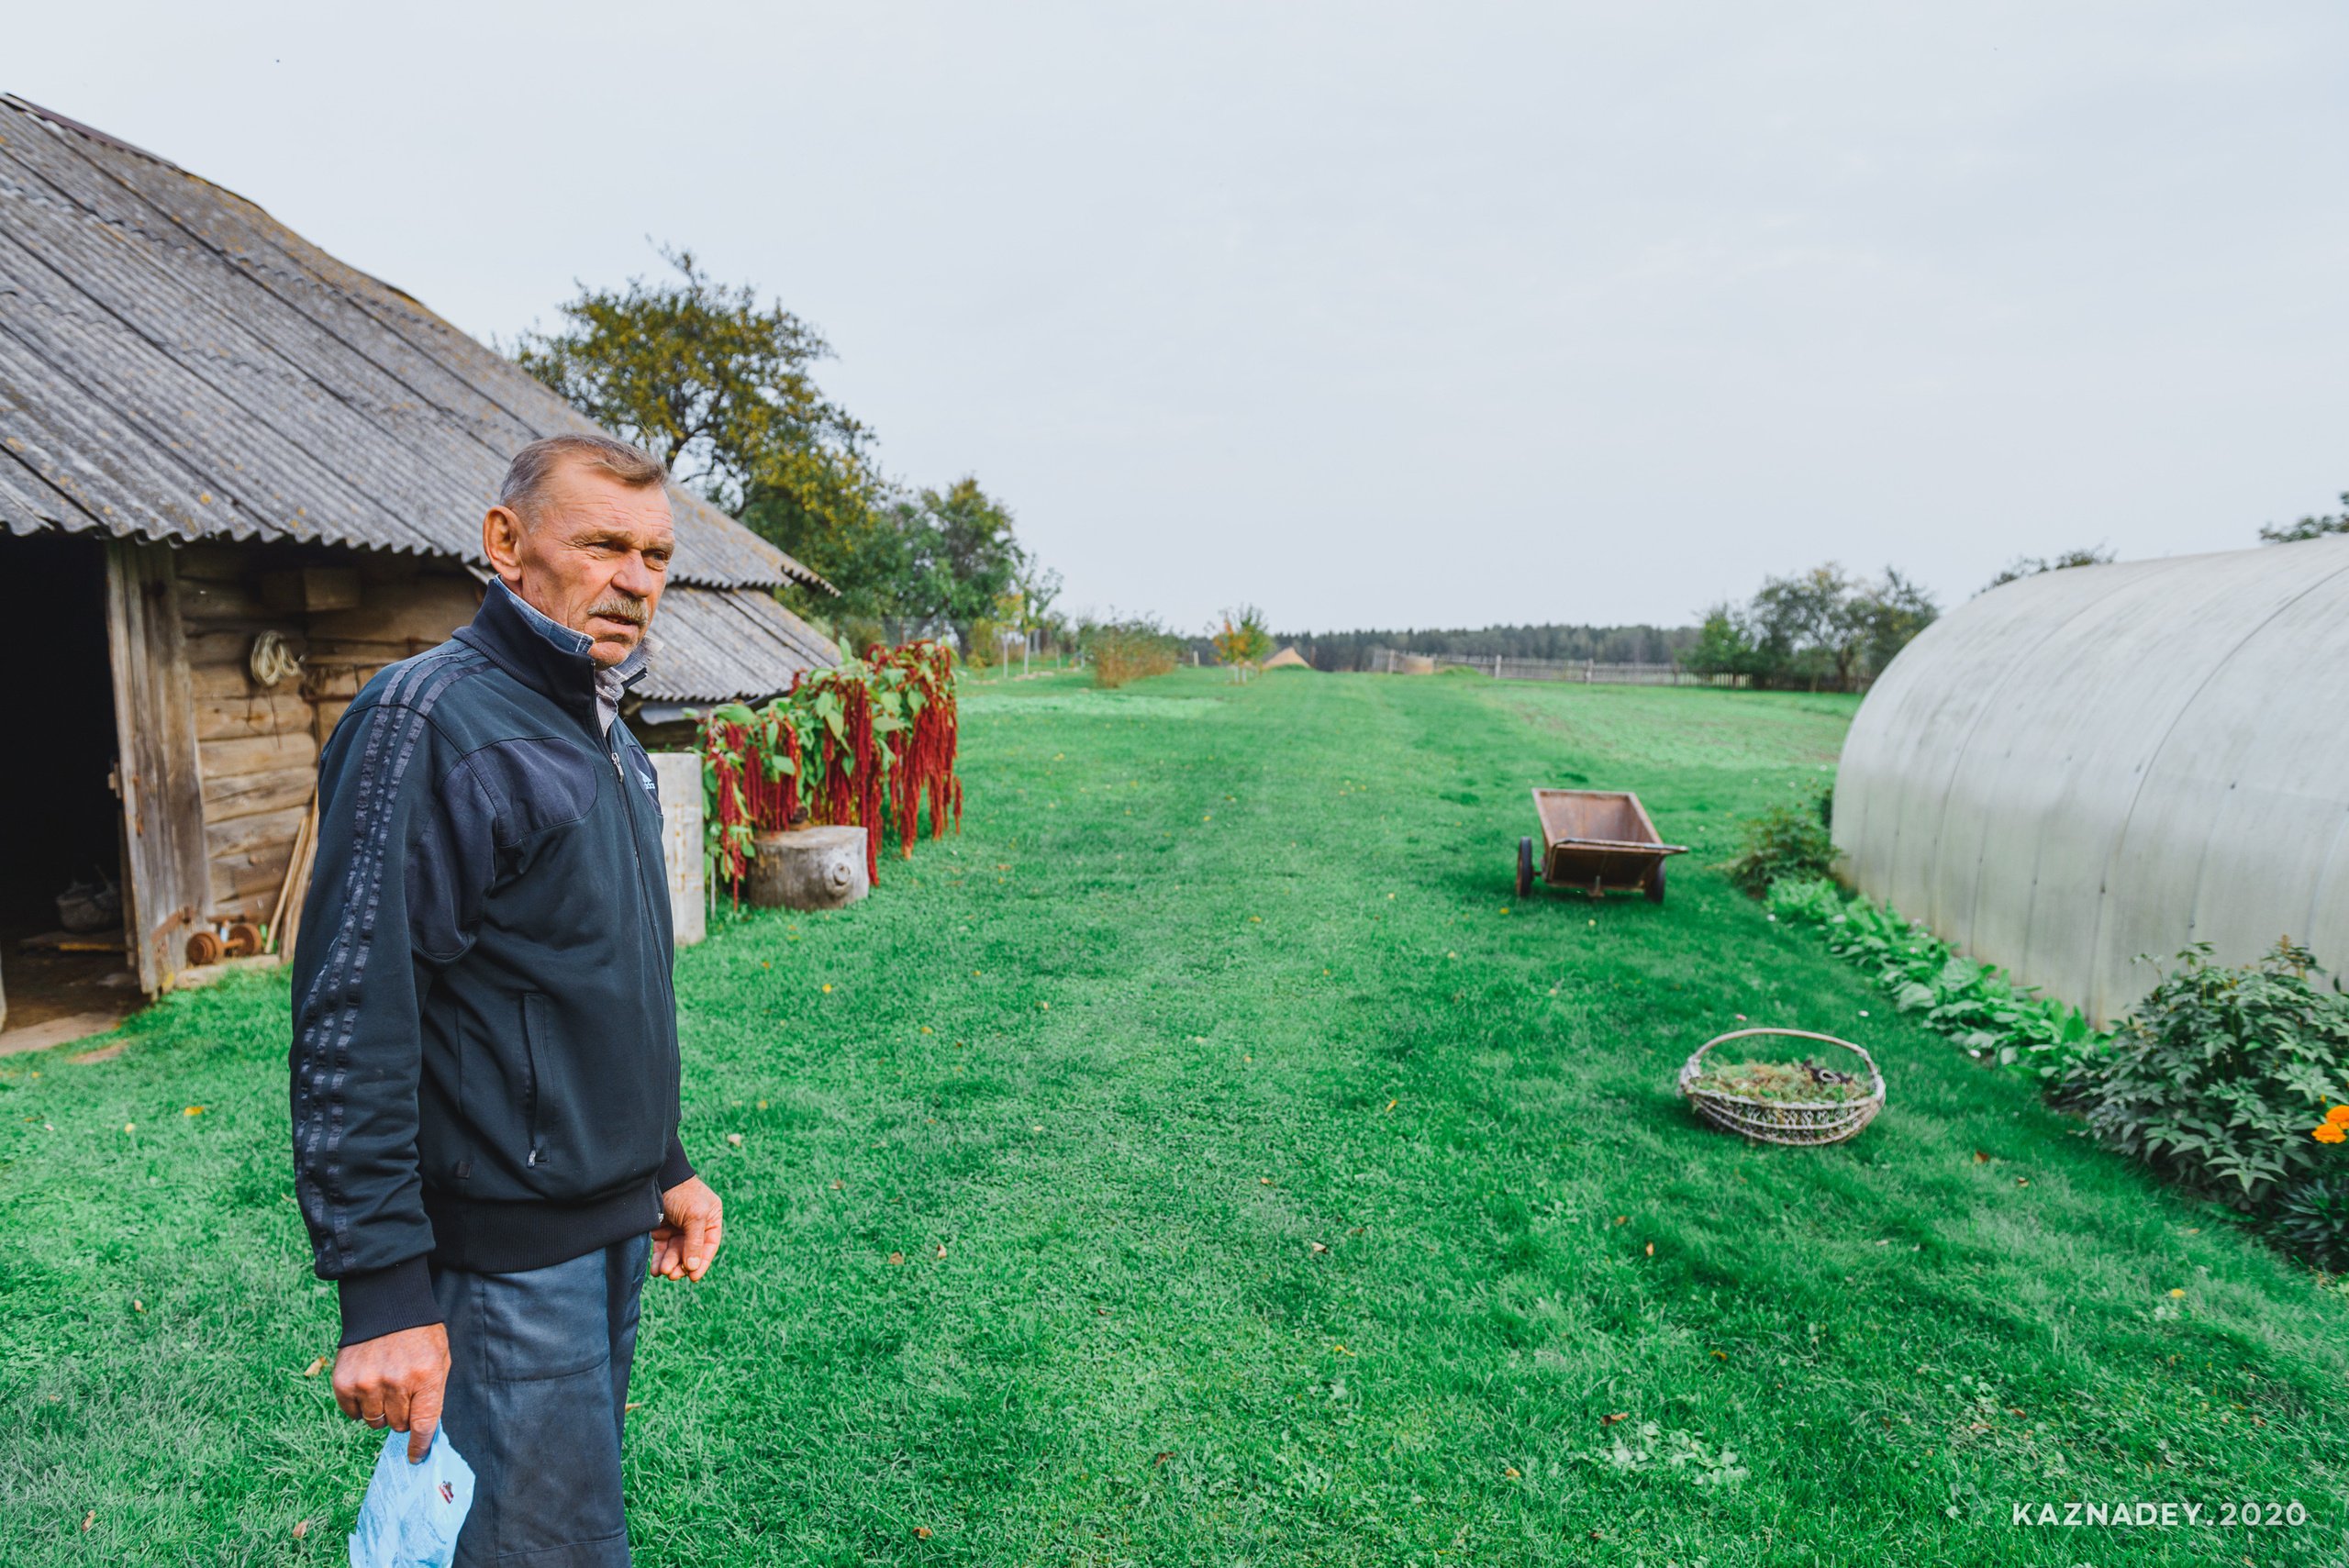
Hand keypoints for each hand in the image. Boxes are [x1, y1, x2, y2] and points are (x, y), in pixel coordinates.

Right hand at [332, 1323, 450, 1462]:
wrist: (387, 1305)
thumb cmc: (420, 1334)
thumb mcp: (440, 1358)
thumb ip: (433, 1394)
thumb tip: (425, 1431)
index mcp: (425, 1377)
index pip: (423, 1424)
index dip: (420, 1445)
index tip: (416, 1457)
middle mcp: (395, 1382)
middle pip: (398, 1425)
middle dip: (403, 1416)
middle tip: (403, 1394)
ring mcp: (367, 1383)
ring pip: (375, 1422)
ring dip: (382, 1412)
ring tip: (385, 1387)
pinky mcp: (344, 1382)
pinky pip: (352, 1413)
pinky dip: (360, 1406)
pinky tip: (367, 1386)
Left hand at [651, 1176, 722, 1281]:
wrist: (658, 1177)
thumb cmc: (683, 1192)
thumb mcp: (695, 1215)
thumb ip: (695, 1241)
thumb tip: (693, 1267)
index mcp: (710, 1219)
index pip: (709, 1246)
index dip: (702, 1262)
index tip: (693, 1277)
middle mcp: (695, 1226)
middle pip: (690, 1253)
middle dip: (681, 1265)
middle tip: (673, 1275)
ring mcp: (677, 1229)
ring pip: (675, 1253)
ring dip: (669, 1264)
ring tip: (663, 1271)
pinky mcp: (661, 1230)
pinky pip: (661, 1250)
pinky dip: (659, 1261)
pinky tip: (656, 1269)